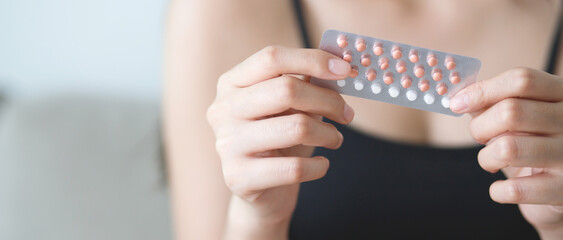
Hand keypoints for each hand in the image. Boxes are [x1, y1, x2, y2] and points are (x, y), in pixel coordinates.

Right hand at [207, 46, 353, 237]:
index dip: (312, 59)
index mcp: (231, 83)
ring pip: (296, 128)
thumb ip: (308, 82)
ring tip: (335, 139)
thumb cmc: (280, 140)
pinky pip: (293, 168)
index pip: (271, 58)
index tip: (345, 69)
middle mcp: (222, 109)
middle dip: (328, 100)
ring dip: (328, 134)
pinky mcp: (237, 177)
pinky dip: (318, 166)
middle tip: (347, 113)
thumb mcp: (291, 107)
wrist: (263, 190)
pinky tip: (323, 165)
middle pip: (286, 89)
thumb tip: (340, 65)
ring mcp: (226, 144)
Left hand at [450, 68, 562, 238]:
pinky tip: (502, 189)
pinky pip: (515, 189)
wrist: (560, 190)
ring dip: (486, 158)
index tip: (457, 103)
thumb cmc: (532, 145)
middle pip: (510, 112)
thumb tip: (459, 97)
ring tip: (491, 161)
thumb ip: (492, 103)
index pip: (522, 80)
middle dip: (480, 127)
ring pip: (508, 148)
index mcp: (562, 94)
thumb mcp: (519, 118)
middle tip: (479, 138)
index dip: (482, 90)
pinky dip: (498, 191)